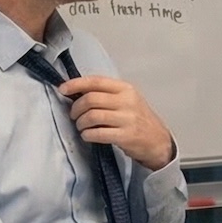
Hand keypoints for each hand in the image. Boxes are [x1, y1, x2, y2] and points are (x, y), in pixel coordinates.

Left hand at [59, 75, 175, 169]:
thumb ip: (107, 94)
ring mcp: (127, 119)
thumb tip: (77, 92)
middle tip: (74, 115)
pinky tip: (88, 136)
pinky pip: (98, 133)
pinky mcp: (126, 136)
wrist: (158, 141)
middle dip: (76, 108)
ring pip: (92, 116)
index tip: (63, 89)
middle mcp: (127, 101)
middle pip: (90, 99)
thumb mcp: (128, 100)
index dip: (76, 84)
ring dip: (80, 123)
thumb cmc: (139, 119)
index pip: (96, 81)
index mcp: (126, 89)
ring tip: (81, 127)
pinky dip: (87, 135)